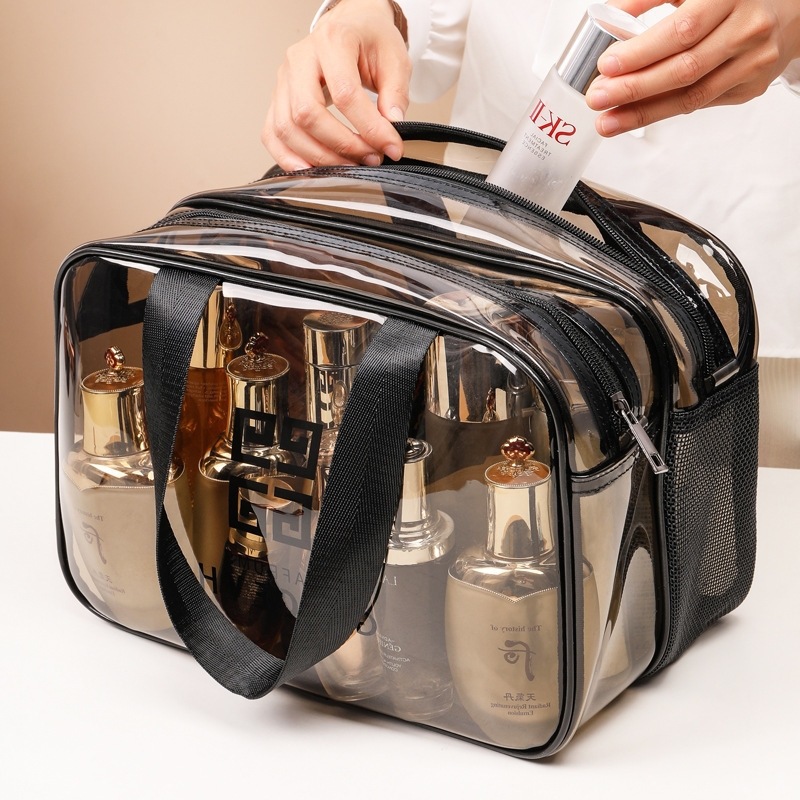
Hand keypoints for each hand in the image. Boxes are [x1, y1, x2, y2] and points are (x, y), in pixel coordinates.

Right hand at [262, 0, 410, 169]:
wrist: (349, 27)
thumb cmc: (369, 40)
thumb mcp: (394, 58)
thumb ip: (395, 93)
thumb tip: (392, 126)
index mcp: (332, 41)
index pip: (345, 93)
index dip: (369, 128)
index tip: (390, 147)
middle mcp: (300, 59)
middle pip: (307, 114)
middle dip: (341, 146)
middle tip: (369, 158)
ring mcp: (283, 80)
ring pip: (286, 128)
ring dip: (319, 157)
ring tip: (349, 166)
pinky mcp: (277, 99)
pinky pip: (271, 135)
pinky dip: (288, 158)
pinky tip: (312, 171)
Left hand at [587, 0, 799, 134]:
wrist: (793, 6)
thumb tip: (610, 15)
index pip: (681, 31)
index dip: (641, 52)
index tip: (606, 66)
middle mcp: (747, 29)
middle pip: (684, 69)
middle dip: (634, 89)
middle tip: (597, 98)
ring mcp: (753, 62)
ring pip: (691, 96)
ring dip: (643, 112)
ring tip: (608, 120)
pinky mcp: (750, 86)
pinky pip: (700, 104)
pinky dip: (665, 111)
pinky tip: (636, 116)